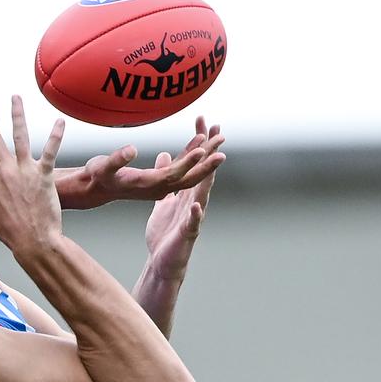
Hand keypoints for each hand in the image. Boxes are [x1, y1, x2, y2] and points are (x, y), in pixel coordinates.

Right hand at [0, 95, 64, 252]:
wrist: (34, 241)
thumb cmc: (9, 232)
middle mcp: (5, 172)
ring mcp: (25, 172)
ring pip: (20, 137)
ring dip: (17, 115)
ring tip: (15, 98)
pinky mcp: (44, 175)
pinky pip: (50, 151)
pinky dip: (55, 136)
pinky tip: (59, 121)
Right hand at [56, 117, 225, 209]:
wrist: (94, 188)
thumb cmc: (96, 176)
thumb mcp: (101, 167)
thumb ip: (116, 159)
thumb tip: (132, 149)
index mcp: (146, 185)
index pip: (173, 175)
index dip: (187, 162)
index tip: (201, 149)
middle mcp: (157, 188)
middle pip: (188, 177)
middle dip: (206, 162)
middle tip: (222, 146)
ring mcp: (160, 185)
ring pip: (187, 172)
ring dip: (204, 157)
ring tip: (218, 139)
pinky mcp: (159, 179)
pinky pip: (180, 168)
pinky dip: (190, 155)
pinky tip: (198, 142)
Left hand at [143, 141, 218, 279]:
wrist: (162, 260)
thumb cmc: (164, 231)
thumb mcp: (161, 199)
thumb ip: (165, 179)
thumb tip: (165, 156)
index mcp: (185, 192)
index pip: (195, 164)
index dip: (199, 144)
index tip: (203, 121)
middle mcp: (193, 201)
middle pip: (204, 173)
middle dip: (212, 153)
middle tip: (219, 130)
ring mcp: (192, 217)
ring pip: (203, 193)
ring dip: (210, 177)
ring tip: (219, 159)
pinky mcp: (187, 233)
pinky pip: (192, 222)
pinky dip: (195, 214)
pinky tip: (196, 204)